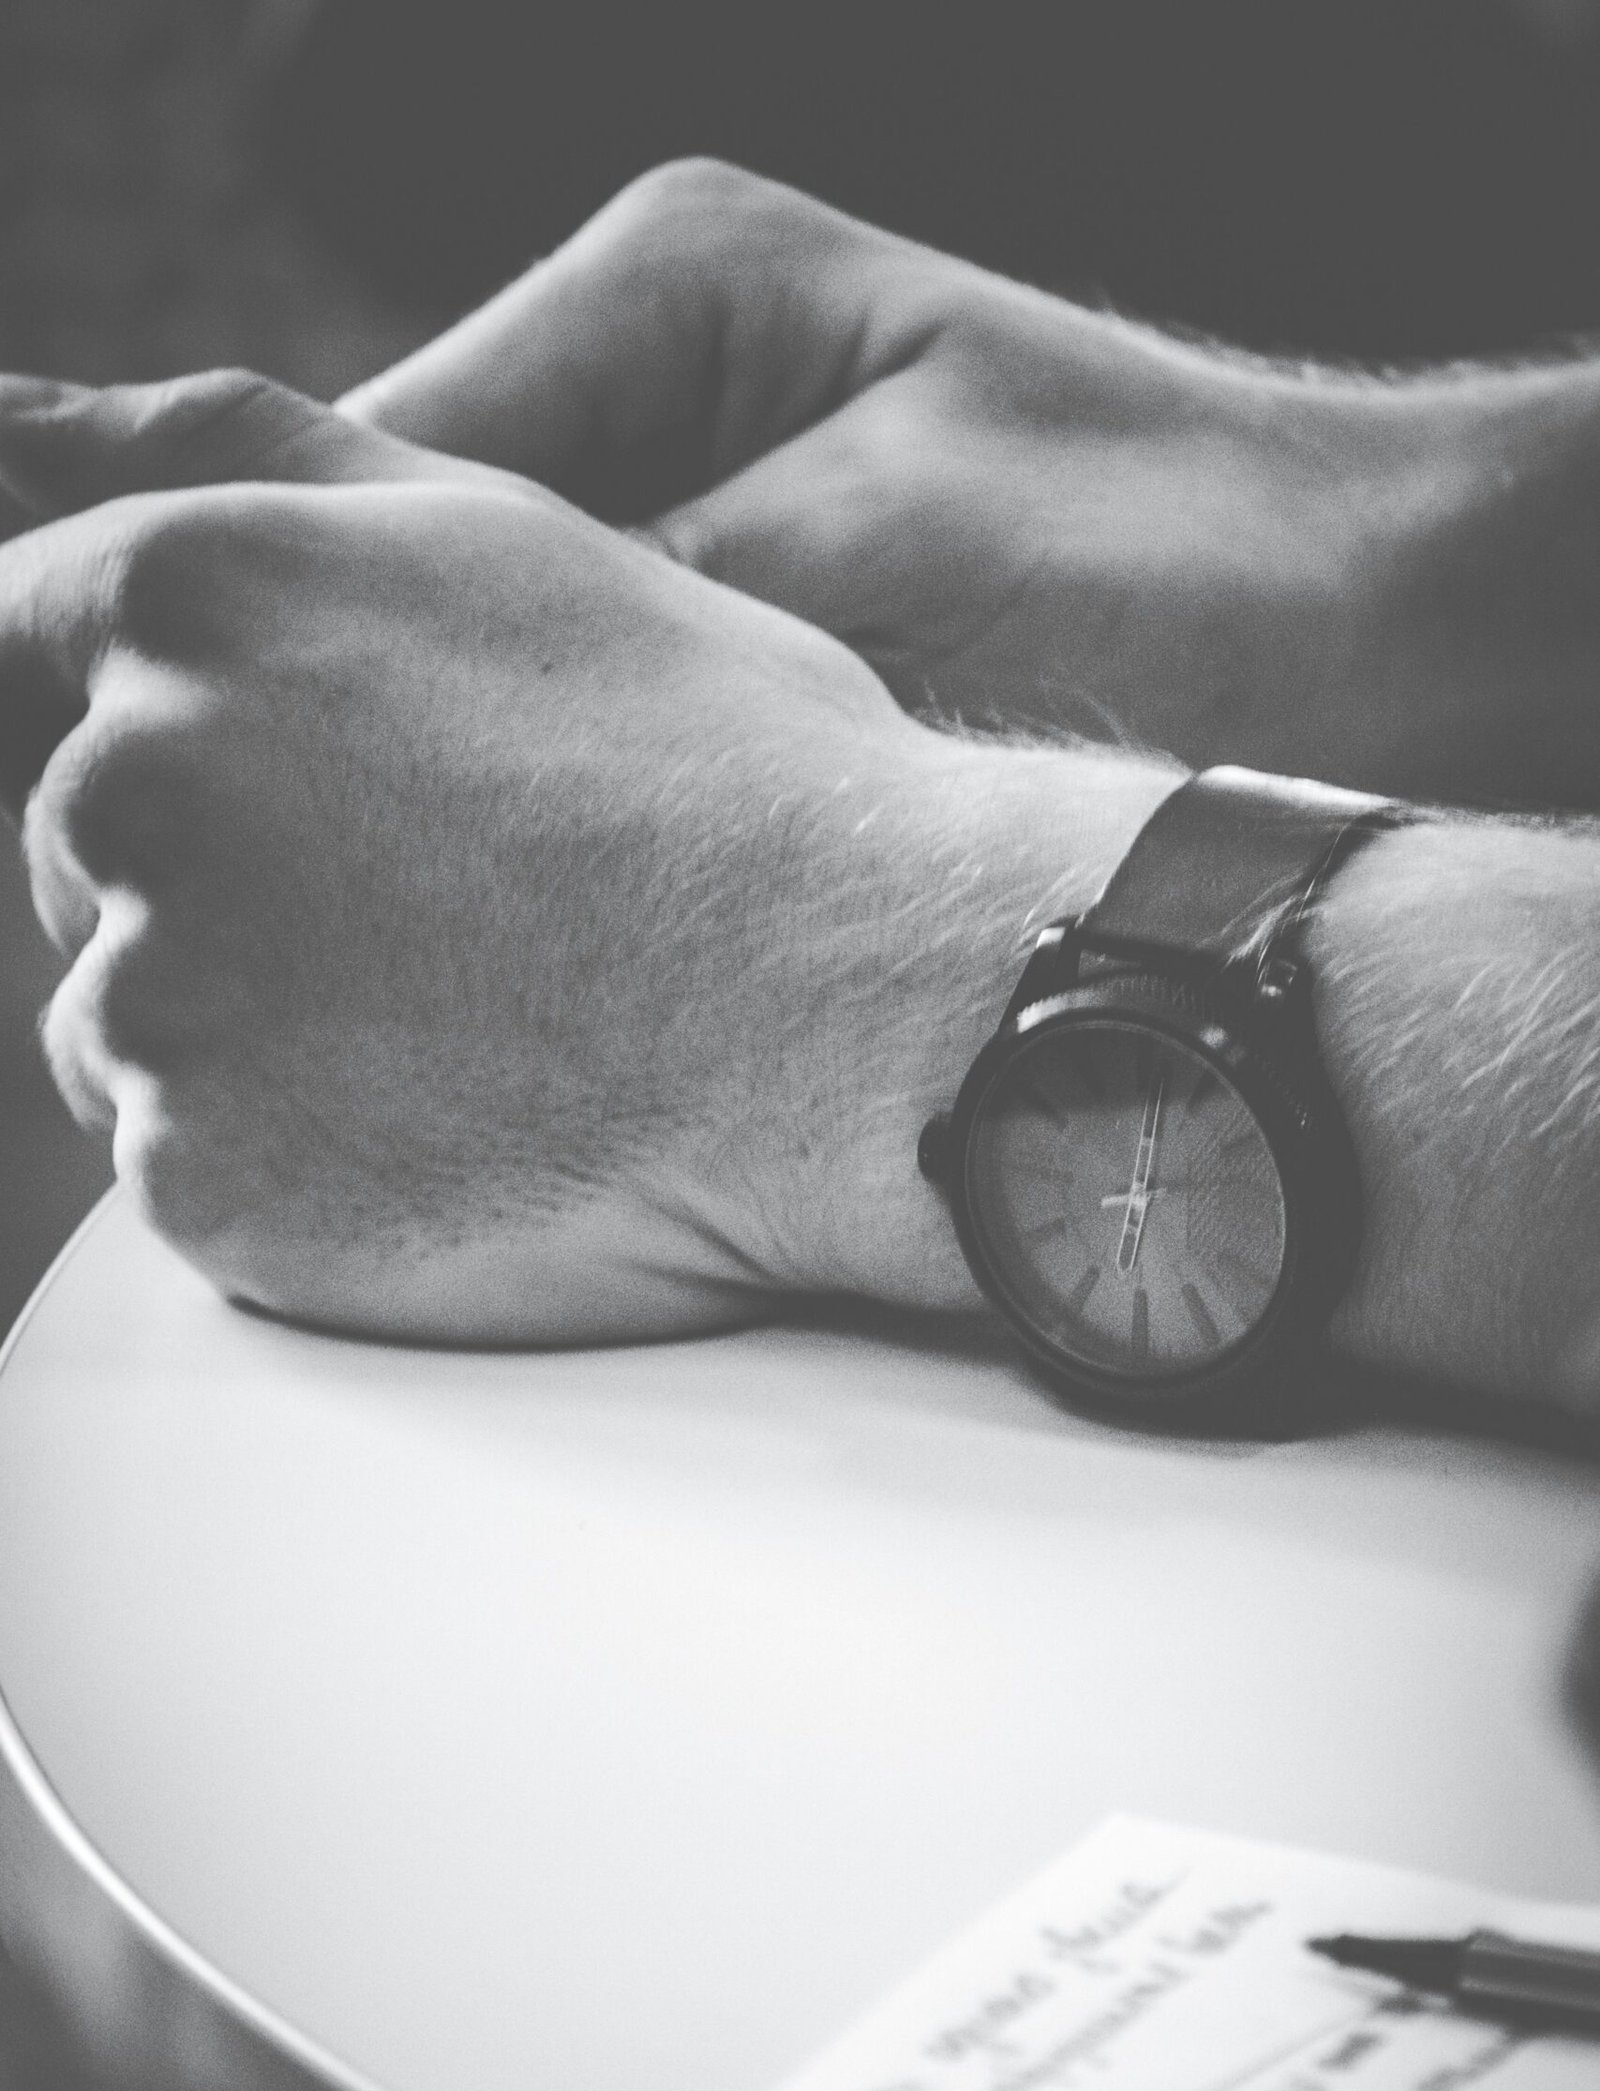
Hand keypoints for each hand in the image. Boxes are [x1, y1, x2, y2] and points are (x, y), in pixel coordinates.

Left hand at [0, 371, 1172, 1340]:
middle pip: (80, 852)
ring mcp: (158, 994)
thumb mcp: (498, 534)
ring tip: (466, 1028)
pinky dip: (289, 1166)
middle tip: (447, 918)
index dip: (154, 720)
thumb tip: (2, 418)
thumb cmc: (720, 771)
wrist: (865, 1014)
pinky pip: (185, 1168)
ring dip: (252, 1032)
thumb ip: (230, 448)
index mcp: (187, 594)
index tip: (285, 791)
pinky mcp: (201, 1178)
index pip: (16, 640)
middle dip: (217, 882)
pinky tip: (448, 1129)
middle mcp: (131, 781)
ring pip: (126, 1019)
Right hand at [341, 160, 1599, 809]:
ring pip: (513, 676)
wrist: (1399, 648)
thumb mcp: (863, 562)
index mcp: (666, 300)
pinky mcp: (784, 648)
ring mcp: (722, 527)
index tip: (253, 782)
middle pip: (425, 574)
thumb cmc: (1180, 572)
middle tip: (361, 884)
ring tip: (474, 917)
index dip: (303, 628)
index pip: (376, 464)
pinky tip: (587, 928)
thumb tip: (381, 682)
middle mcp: (673, 393)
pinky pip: (623, 741)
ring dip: (492, 791)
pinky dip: (599, 830)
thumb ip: (611, 609)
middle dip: (388, 720)